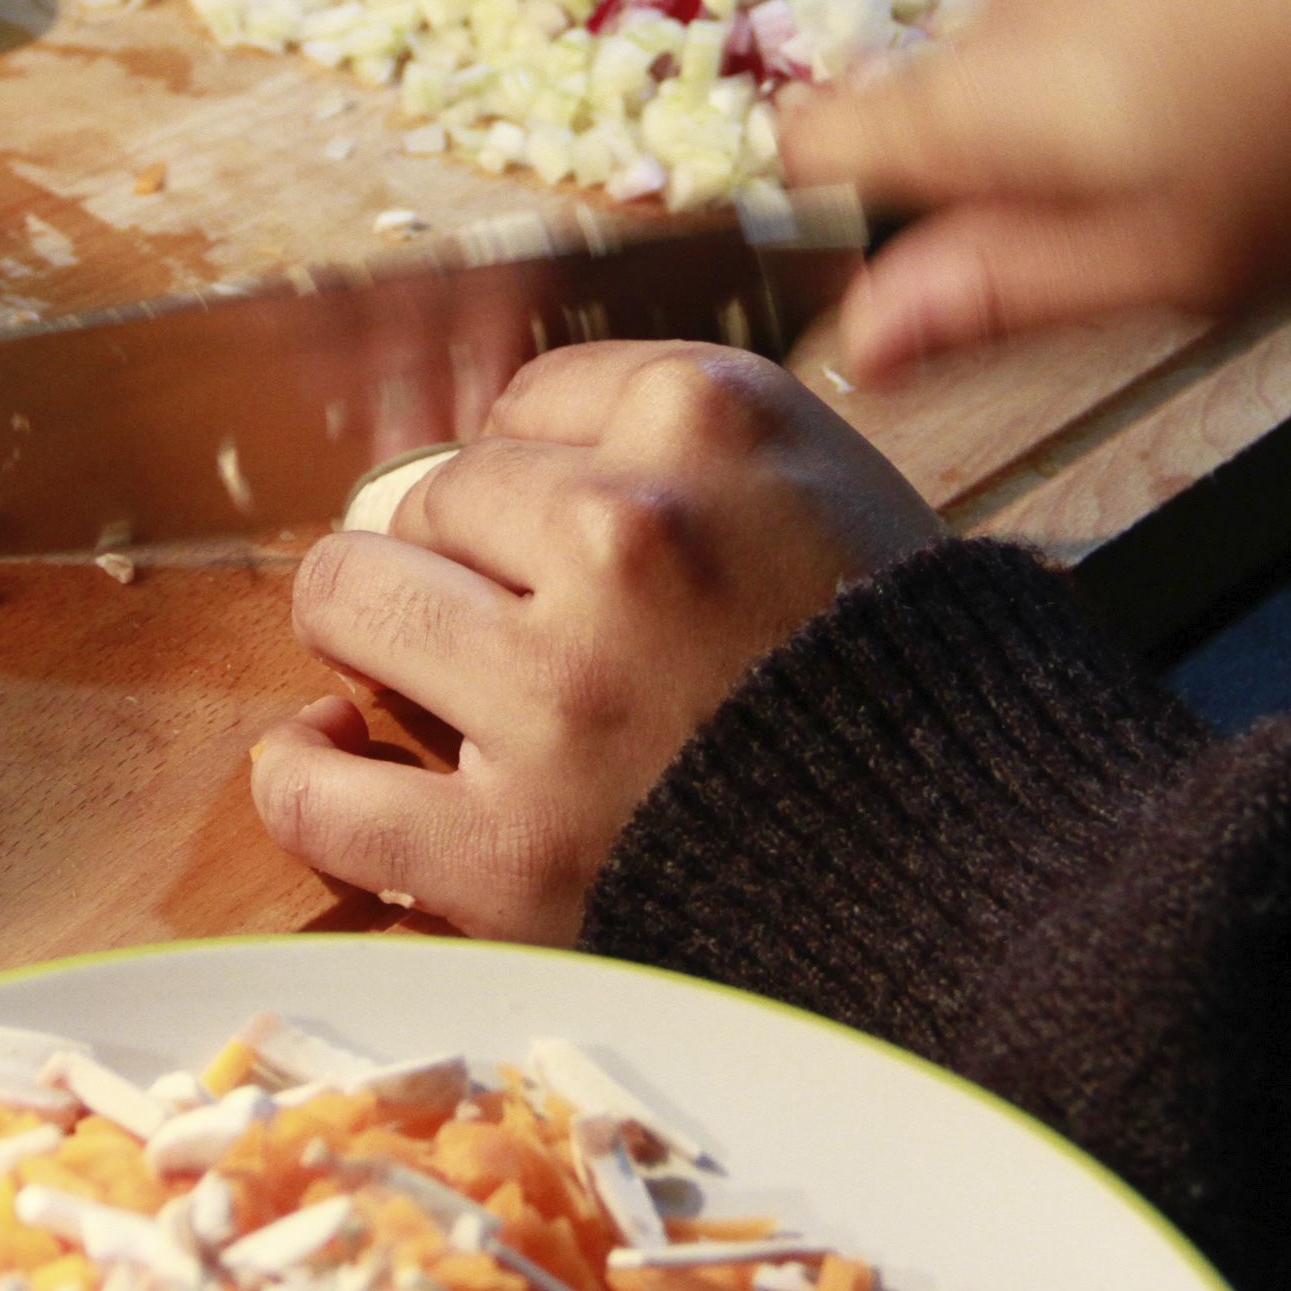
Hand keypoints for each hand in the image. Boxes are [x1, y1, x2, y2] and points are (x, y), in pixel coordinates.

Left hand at [250, 342, 942, 943]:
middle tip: (522, 623)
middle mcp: (629, 535)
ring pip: (349, 598)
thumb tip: (503, 440)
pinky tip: (334, 761)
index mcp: (713, 424)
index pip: (528, 401)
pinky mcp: (511, 847)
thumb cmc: (908, 686)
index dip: (540, 475)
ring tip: (432, 679)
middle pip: (434, 495)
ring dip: (380, 639)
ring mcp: (561, 694)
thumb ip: (685, 445)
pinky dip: (307, 777)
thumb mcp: (831, 487)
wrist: (984, 889)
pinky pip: (317, 787)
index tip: (568, 530)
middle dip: (465, 557)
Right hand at [786, 0, 1290, 379]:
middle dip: (1029, 182)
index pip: (814, 145)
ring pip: (1045, 63)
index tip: (920, 271)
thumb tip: (866, 343)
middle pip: (945, 112)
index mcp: (986, 92)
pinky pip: (1123, 4)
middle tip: (1165, 231)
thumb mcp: (1188, 257)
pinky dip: (1183, 56)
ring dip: (1122, 123)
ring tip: (1260, 156)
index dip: (844, 221)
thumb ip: (1005, 292)